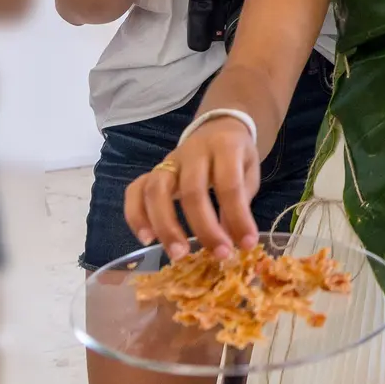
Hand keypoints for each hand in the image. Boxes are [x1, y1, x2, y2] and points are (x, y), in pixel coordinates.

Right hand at [123, 117, 258, 261]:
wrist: (218, 128)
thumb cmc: (237, 156)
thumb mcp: (249, 173)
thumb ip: (241, 202)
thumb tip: (234, 240)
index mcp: (224, 147)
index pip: (229, 184)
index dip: (239, 217)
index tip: (247, 245)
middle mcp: (193, 152)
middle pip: (192, 190)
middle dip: (204, 227)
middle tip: (218, 255)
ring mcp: (169, 161)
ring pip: (157, 190)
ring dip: (165, 226)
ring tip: (177, 254)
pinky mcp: (153, 171)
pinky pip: (135, 190)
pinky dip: (136, 215)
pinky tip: (146, 239)